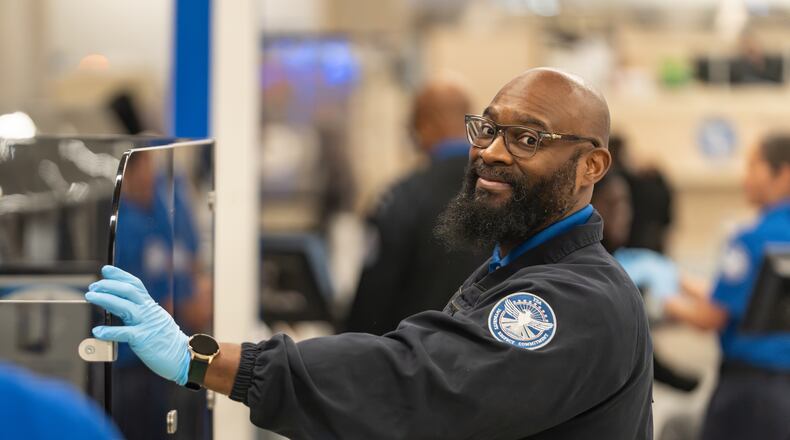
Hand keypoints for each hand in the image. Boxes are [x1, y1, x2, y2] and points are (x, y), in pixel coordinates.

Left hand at [85, 265, 190, 385]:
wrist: (183, 355)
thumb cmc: (166, 341)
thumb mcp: (155, 321)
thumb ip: (139, 313)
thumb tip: (119, 308)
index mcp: (150, 306)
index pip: (135, 285)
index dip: (120, 275)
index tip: (106, 270)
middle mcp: (148, 311)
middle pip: (128, 291)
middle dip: (109, 285)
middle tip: (93, 286)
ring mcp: (146, 324)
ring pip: (124, 306)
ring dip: (106, 299)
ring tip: (90, 296)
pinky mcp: (143, 339)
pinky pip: (124, 333)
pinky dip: (109, 331)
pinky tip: (98, 331)